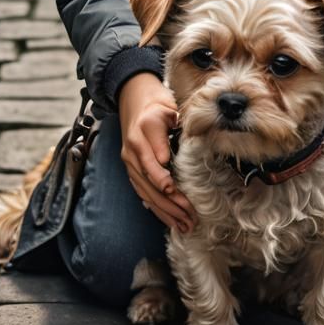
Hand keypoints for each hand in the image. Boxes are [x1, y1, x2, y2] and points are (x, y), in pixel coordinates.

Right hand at [117, 72, 196, 232]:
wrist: (134, 99)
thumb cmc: (158, 104)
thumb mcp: (171, 106)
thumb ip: (181, 122)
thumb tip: (194, 142)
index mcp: (145, 128)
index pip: (152, 157)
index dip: (161, 175)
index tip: (173, 189)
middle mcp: (133, 148)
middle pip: (149, 180)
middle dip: (169, 200)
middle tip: (188, 214)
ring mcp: (129, 161)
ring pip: (145, 191)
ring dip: (165, 210)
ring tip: (184, 225)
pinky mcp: (131, 171)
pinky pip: (143, 194)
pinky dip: (157, 209)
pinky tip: (172, 222)